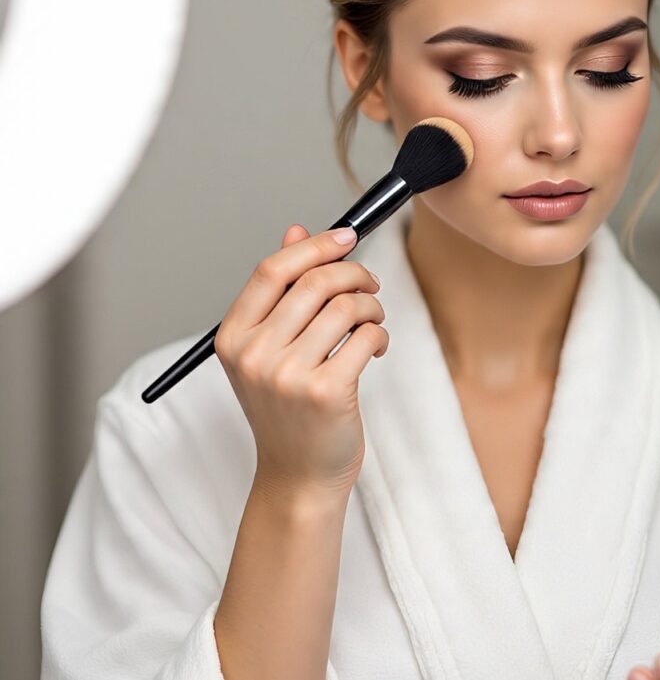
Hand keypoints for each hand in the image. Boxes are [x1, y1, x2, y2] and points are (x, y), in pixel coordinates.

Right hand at [214, 224, 387, 497]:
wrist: (298, 475)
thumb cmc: (288, 409)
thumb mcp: (270, 348)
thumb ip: (281, 290)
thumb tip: (295, 229)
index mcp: (233, 337)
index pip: (273, 269)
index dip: (314, 245)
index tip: (346, 237)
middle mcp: (254, 355)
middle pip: (315, 281)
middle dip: (354, 274)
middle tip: (370, 286)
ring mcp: (287, 375)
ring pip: (346, 306)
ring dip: (371, 306)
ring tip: (373, 321)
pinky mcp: (325, 393)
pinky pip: (366, 336)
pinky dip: (380, 334)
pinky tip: (376, 348)